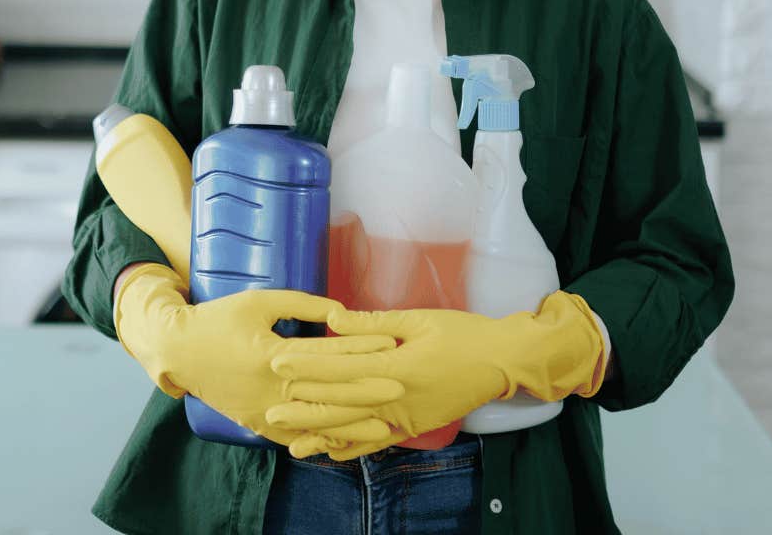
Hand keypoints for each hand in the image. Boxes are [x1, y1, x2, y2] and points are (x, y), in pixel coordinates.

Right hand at [112, 263, 400, 450]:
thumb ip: (302, 304)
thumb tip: (342, 311)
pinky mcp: (258, 425)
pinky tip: (347, 440)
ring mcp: (262, 411)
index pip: (326, 352)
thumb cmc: (220, 319)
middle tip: (401, 384)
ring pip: (315, 420)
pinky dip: (322, 440)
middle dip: (367, 388)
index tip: (391, 343)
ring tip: (384, 421)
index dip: (361, 348)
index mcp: (270, 353)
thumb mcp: (260, 301)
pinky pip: (295, 438)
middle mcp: (268, 387)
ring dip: (352, 422)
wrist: (180, 351)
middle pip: (327, 390)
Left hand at [266, 291, 608, 459]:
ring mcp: (407, 418)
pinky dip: (355, 448)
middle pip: (343, 406)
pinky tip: (331, 453)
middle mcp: (399, 398)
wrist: (501, 361)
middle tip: (270, 412)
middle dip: (305, 410)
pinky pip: (379, 441)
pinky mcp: (415, 428)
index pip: (342, 368)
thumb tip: (333, 319)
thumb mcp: (419, 318)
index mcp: (398, 365)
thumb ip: (374, 322)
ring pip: (358, 430)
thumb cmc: (462, 333)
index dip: (307, 367)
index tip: (277, 364)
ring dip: (324, 438)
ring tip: (292, 444)